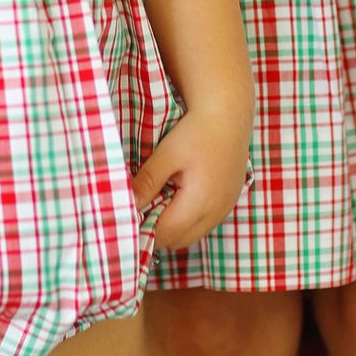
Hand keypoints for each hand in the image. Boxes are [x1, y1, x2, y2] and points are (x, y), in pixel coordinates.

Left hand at [132, 111, 250, 252]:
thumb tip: (127, 205)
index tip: (128, 218)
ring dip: (173, 226)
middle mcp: (215, 212)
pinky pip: (203, 224)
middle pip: (178, 241)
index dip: (144, 231)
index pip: (165, 234)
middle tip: (140, 208)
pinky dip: (187, 219)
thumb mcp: (167, 154)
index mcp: (200, 202)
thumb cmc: (197, 131)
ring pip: (191, 235)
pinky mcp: (228, 203)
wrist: (228, 114)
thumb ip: (147, 182)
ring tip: (158, 200)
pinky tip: (177, 196)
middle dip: (157, 231)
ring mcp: (224, 210)